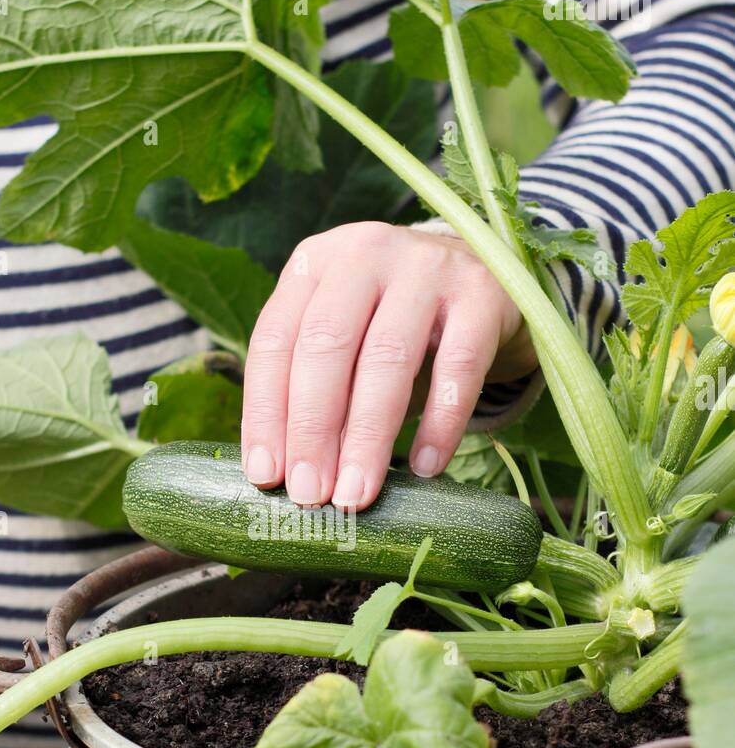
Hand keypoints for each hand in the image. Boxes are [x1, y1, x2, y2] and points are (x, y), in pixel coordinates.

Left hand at [242, 221, 536, 509]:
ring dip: (368, 437)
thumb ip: (313, 385)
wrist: (483, 273)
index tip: (265, 475)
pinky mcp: (482, 293)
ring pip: (388, 358)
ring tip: (356, 493)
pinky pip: (459, 366)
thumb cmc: (393, 319)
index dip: (265, 412)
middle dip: (312, 430)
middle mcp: (366, 253)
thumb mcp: (345, 332)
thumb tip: (287, 473)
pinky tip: (427, 466)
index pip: (275, 341)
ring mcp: (427, 268)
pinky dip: (441, 422)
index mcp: (315, 261)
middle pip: (326, 347)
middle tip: (309, 494)